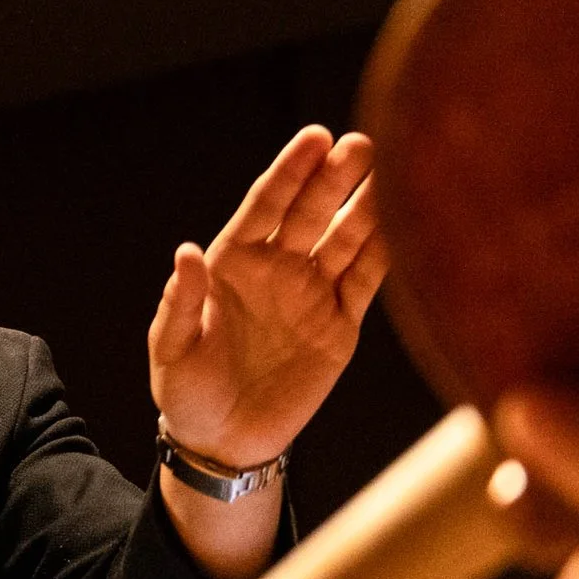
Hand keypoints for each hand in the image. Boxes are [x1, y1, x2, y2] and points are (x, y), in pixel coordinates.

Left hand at [149, 127, 385, 467]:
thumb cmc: (187, 391)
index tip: (315, 138)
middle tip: (363, 144)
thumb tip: (185, 252)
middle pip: (311, 213)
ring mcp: (311, 294)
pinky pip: (365, 283)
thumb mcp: (173, 349)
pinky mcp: (339, 326)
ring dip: (368, 208)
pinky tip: (406, 225)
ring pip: (345, 240)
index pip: (266, 205)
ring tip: (394, 172)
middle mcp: (277, 268)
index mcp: (233, 262)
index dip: (290, 172)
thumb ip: (182, 302)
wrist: (224, 441)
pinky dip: (385, 255)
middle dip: (336, 178)